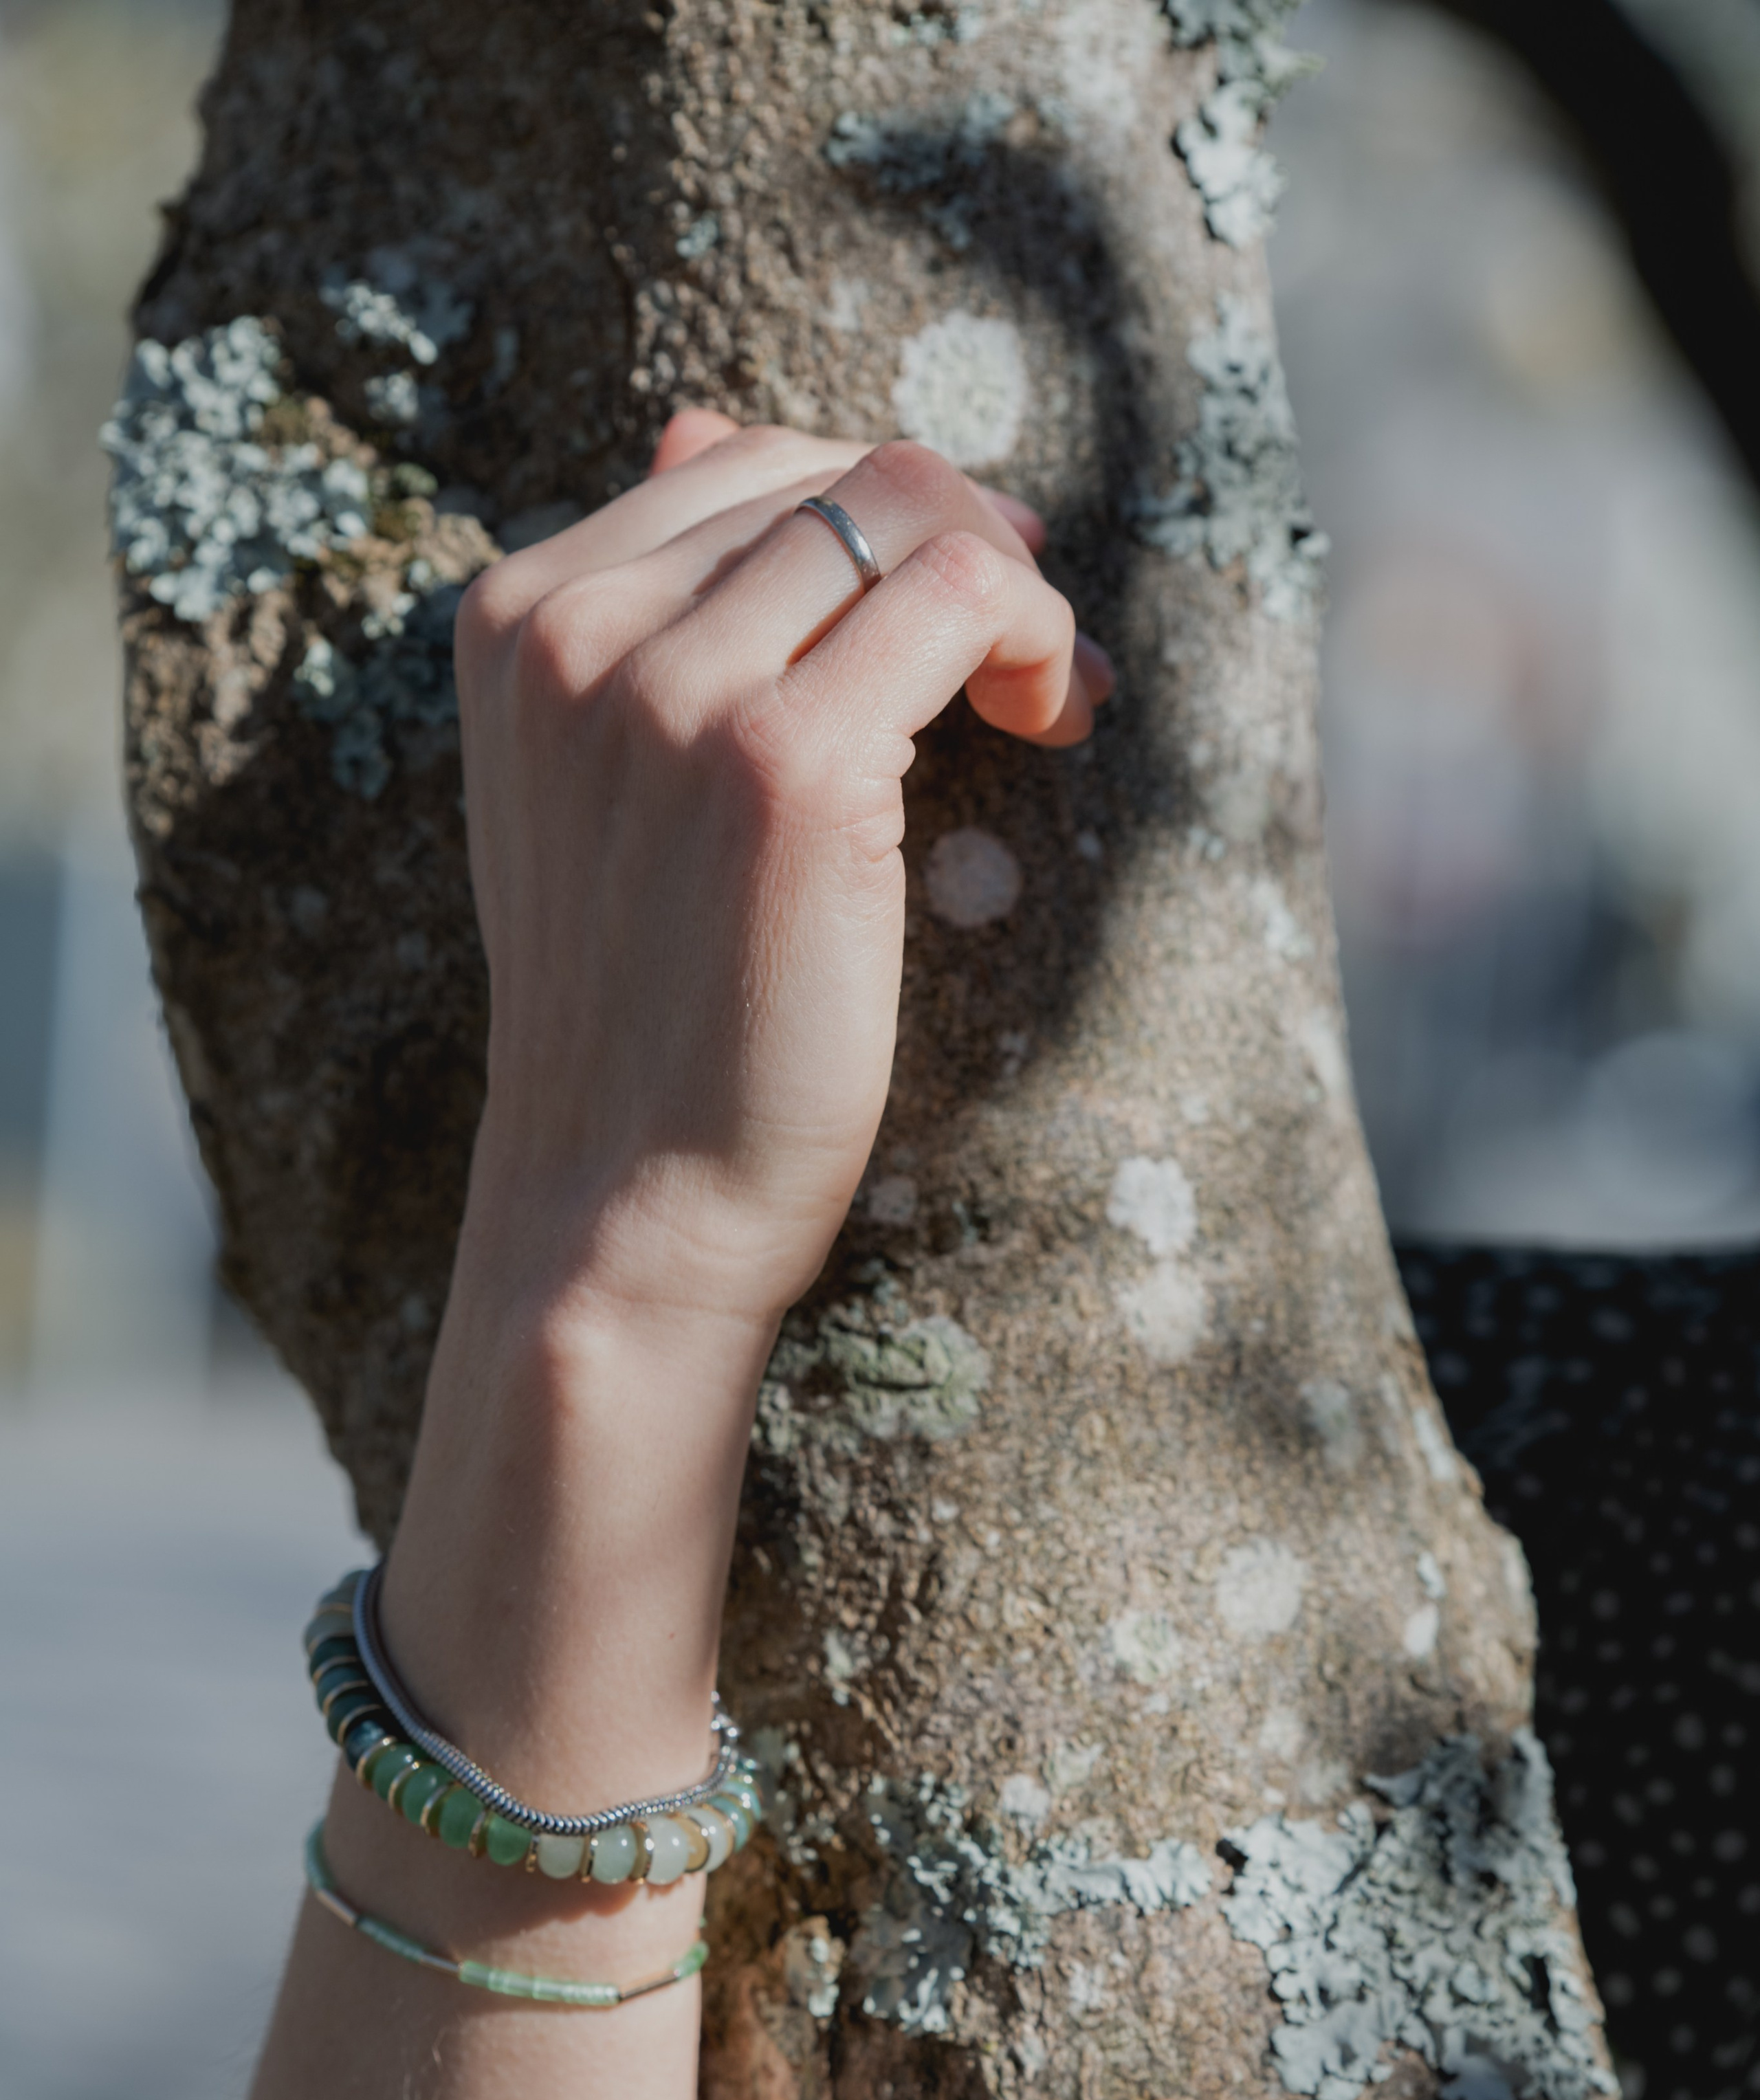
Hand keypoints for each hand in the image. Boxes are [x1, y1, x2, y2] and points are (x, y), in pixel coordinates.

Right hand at [376, 412, 1108, 1816]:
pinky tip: (1054, 719)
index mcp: (515, 621)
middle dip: (963, 543)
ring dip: (1016, 590)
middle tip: (1025, 656)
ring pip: (913, 514)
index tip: (955, 613)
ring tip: (1045, 701)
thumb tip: (705, 426)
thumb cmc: (644, 1016)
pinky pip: (964, 596)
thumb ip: (653, 615)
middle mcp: (578, 631)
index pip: (739, 464)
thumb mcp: (607, 792)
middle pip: (838, 475)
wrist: (623, 1209)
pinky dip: (1038, 635)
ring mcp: (673, 689)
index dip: (876, 515)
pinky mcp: (786, 763)